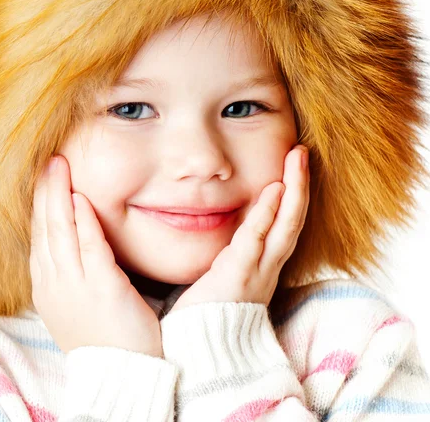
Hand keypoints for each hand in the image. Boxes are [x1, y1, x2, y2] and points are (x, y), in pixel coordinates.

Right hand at [30, 154, 163, 356]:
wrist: (122, 375)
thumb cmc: (104, 336)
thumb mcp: (76, 300)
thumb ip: (71, 268)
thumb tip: (75, 232)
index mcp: (47, 286)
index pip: (39, 235)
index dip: (40, 203)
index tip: (43, 177)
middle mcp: (54, 283)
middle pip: (44, 227)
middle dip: (44, 190)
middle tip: (49, 160)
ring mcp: (74, 287)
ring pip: (60, 232)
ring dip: (58, 195)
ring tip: (59, 165)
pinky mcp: (101, 290)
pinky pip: (89, 248)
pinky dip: (83, 221)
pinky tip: (81, 198)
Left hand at [169, 145, 309, 312]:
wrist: (203, 352)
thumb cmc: (209, 315)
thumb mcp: (224, 277)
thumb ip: (231, 255)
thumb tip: (225, 233)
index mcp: (263, 266)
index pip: (283, 225)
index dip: (291, 196)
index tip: (290, 168)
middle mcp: (267, 267)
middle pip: (292, 220)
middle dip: (301, 185)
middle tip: (301, 152)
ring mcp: (257, 271)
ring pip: (284, 225)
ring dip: (293, 189)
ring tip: (296, 157)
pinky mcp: (238, 275)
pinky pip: (256, 239)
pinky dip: (266, 213)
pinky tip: (273, 189)